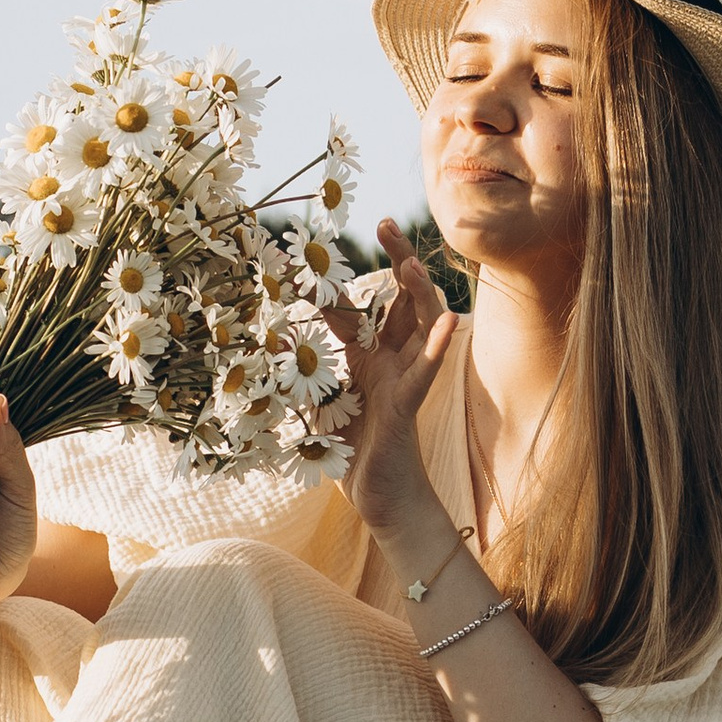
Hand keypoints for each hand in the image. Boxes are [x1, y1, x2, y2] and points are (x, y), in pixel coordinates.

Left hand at [325, 227, 462, 570]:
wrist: (380, 501)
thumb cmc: (354, 456)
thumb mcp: (319, 408)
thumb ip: (301, 375)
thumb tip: (270, 342)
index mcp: (368, 360)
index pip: (354, 310)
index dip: (333, 285)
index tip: (309, 253)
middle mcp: (391, 362)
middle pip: (400, 301)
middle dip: (397, 260)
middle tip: (386, 221)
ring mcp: (404, 381)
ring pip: (421, 327)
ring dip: (419, 293)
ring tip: (411, 263)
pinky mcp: (409, 407)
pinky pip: (425, 374)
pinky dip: (436, 348)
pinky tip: (452, 321)